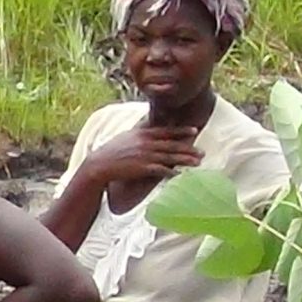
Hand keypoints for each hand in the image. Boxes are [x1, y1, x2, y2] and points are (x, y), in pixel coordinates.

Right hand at [78, 125, 202, 192]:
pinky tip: (180, 174)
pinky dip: (172, 172)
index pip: (167, 131)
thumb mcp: (126, 136)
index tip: (194, 130)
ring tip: (198, 163)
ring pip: (170, 157)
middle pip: (172, 145)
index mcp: (143, 134)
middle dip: (189, 148)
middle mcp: (146, 143)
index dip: (181, 131)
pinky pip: (161, 170)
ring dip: (185, 160)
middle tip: (202, 151)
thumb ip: (140, 132)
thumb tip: (149, 127)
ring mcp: (145, 155)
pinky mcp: (142, 168)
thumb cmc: (111, 151)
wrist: (99, 165)